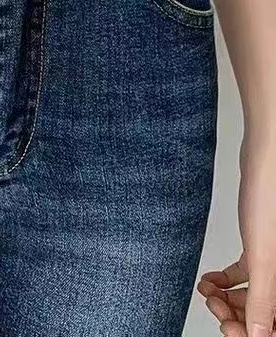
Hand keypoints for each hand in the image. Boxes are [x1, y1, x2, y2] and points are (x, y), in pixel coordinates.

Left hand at [197, 138, 275, 335]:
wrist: (264, 158)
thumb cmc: (268, 198)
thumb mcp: (263, 257)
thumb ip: (263, 298)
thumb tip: (257, 336)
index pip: (272, 326)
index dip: (251, 333)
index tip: (226, 327)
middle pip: (263, 315)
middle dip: (236, 316)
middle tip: (213, 306)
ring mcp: (272, 262)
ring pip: (253, 297)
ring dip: (228, 301)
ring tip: (207, 292)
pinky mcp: (261, 247)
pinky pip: (246, 276)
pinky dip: (226, 282)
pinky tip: (208, 280)